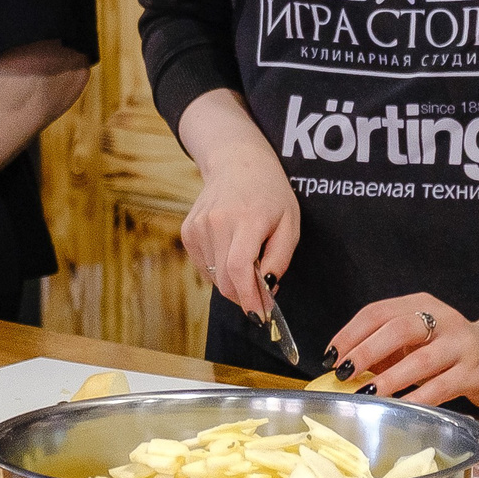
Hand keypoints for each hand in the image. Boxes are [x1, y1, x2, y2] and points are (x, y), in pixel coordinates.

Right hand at [180, 149, 300, 320]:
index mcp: (247, 218)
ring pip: (215, 276)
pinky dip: (220, 270)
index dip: (248, 296)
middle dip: (245, 296)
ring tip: (249, 259)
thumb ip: (279, 259)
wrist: (236, 163)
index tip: (260, 315)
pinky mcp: (188, 231)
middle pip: (226, 279)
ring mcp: (198, 226)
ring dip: (234, 281)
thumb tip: (266, 289)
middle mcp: (217, 221)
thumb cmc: (270, 194)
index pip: (239, 267)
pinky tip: (231, 250)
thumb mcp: (290, 223)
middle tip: (262, 298)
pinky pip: (205, 266)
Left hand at [331, 294, 478, 408]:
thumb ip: (386, 348)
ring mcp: (461, 344)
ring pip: (421, 360)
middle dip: (366, 352)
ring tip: (367, 394)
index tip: (331, 356)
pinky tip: (400, 409)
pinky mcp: (476, 372)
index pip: (378, 312)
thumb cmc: (449, 350)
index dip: (350, 333)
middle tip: (343, 373)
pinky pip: (442, 387)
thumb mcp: (417, 339)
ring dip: (390, 379)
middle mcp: (441, 319)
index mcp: (420, 304)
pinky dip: (418, 399)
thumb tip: (343, 367)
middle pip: (397, 329)